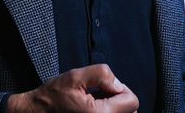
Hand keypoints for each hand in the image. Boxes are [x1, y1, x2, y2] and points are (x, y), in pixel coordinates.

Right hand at [6, 64, 138, 112]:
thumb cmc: (53, 97)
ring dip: (112, 107)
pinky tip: (91, 109)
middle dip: (118, 99)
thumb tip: (118, 85)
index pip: (132, 102)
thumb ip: (102, 75)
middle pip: (130, 112)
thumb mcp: (75, 76)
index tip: (103, 87)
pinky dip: (105, 112)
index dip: (120, 89)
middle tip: (98, 94)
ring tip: (93, 102)